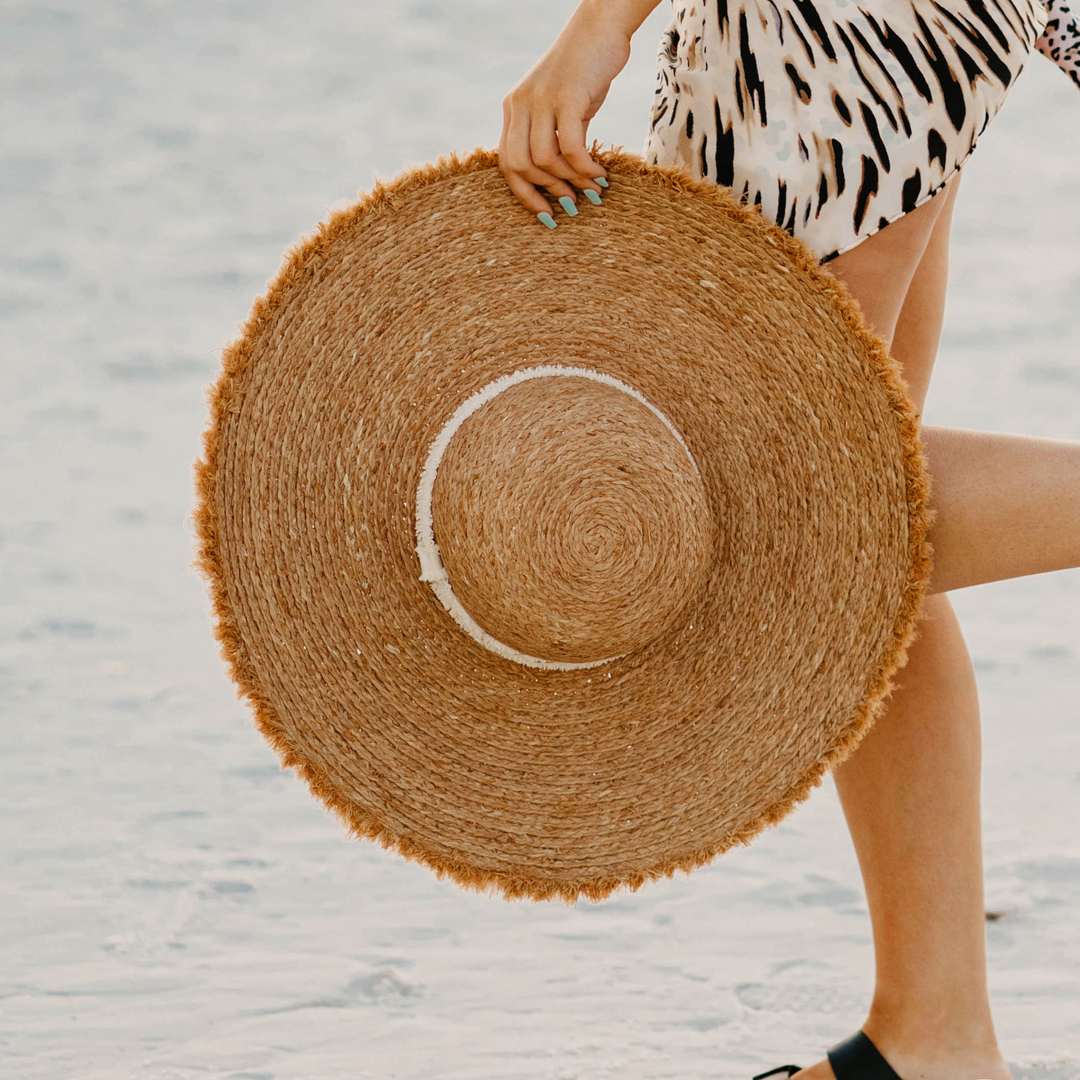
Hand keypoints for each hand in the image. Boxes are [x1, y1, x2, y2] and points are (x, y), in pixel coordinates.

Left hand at [498, 2, 631, 222]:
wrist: (603, 28)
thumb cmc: (586, 71)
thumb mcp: (562, 108)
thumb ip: (555, 138)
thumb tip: (564, 177)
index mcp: (514, 109)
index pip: (507, 163)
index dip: (524, 194)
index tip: (547, 214)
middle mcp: (521, 104)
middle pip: (520, 166)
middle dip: (547, 191)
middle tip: (573, 202)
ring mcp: (542, 99)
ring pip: (544, 160)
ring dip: (570, 181)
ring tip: (591, 187)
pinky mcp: (567, 96)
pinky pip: (571, 147)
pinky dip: (584, 167)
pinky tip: (599, 173)